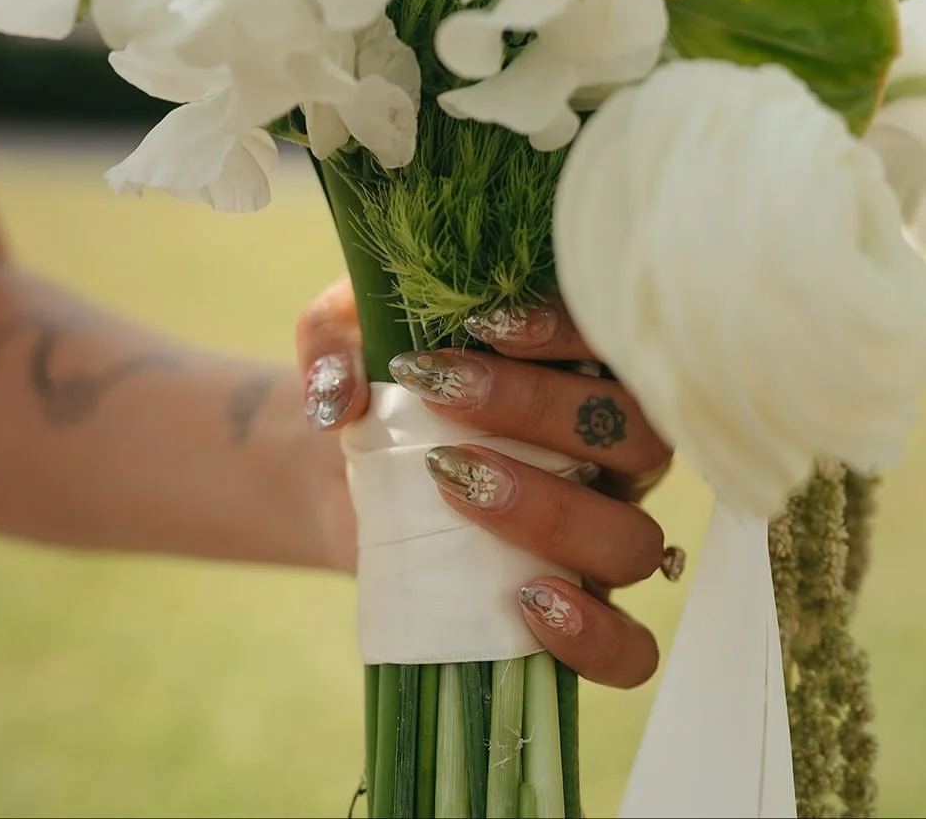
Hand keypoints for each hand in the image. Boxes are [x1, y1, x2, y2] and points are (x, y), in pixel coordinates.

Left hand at [297, 284, 673, 688]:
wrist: (347, 474)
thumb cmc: (378, 387)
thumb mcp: (344, 340)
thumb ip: (333, 339)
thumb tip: (339, 394)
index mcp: (584, 373)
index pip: (618, 341)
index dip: (569, 329)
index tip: (482, 322)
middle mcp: (611, 455)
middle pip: (635, 435)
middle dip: (538, 409)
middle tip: (441, 391)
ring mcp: (600, 538)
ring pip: (632, 539)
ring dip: (549, 512)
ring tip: (453, 483)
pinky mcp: (575, 612)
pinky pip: (629, 647)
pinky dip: (595, 634)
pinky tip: (527, 601)